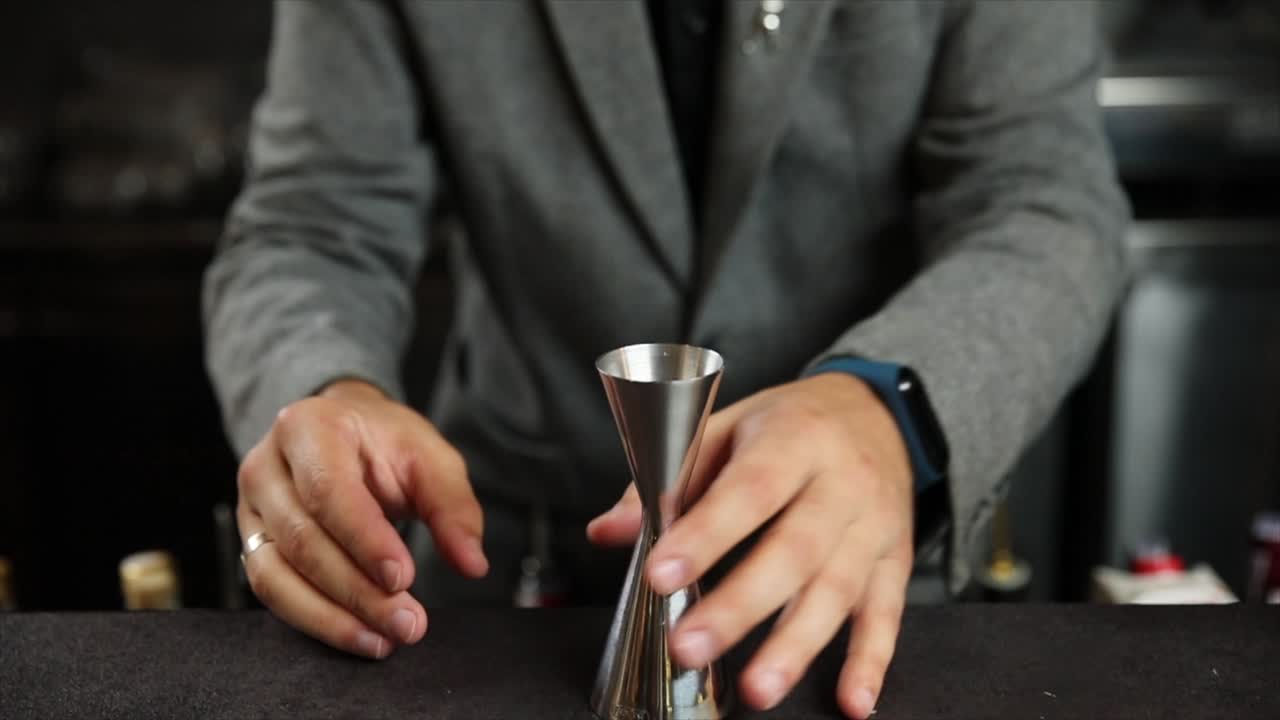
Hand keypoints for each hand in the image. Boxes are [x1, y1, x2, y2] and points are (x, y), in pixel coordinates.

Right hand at [236, 380, 487, 657]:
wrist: (344, 429)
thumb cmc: (384, 442)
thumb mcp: (429, 458)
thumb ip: (453, 508)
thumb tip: (471, 563)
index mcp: (307, 429)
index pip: (327, 491)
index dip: (364, 540)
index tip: (402, 577)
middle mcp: (267, 468)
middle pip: (303, 540)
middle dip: (357, 591)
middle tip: (407, 622)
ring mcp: (252, 509)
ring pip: (278, 575)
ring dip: (334, 617)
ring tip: (385, 638)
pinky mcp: (252, 544)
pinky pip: (273, 592)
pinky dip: (316, 621)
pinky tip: (358, 635)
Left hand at [588, 373, 913, 718]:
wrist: (876, 414)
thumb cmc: (789, 425)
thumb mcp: (725, 428)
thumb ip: (666, 480)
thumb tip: (607, 533)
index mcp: (793, 440)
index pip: (749, 490)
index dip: (706, 535)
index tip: (662, 576)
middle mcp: (841, 484)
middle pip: (793, 550)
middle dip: (740, 606)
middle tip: (690, 647)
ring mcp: (873, 526)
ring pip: (837, 590)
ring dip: (796, 646)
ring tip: (757, 689)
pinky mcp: (895, 561)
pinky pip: (886, 615)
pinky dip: (870, 661)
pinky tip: (850, 701)